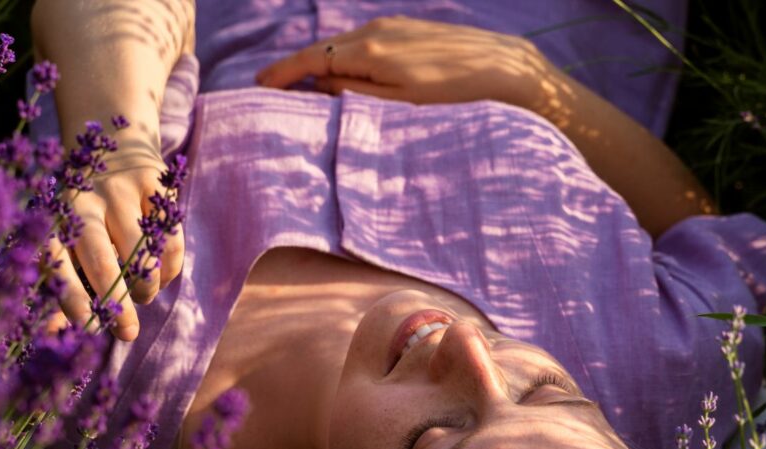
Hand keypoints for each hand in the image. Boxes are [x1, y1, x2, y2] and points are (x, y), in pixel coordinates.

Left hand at [45, 144, 183, 341]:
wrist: (112, 145)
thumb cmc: (83, 209)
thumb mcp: (64, 235)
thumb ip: (61, 281)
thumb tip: (54, 337)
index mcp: (53, 218)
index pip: (57, 264)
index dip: (72, 299)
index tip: (88, 327)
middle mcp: (82, 203)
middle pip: (102, 263)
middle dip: (117, 305)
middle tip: (128, 333)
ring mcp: (119, 190)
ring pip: (142, 254)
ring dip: (146, 287)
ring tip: (145, 295)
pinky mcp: (153, 183)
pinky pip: (170, 239)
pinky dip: (170, 267)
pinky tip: (163, 276)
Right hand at [255, 16, 552, 112]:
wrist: (507, 69)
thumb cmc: (456, 94)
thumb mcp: (400, 105)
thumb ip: (354, 94)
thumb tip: (319, 84)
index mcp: (369, 50)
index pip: (312, 59)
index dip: (282, 73)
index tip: (258, 86)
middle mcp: (376, 30)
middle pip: (323, 49)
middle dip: (295, 68)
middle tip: (272, 89)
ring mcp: (393, 26)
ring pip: (344, 45)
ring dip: (321, 64)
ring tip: (303, 86)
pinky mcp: (409, 29)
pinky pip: (364, 43)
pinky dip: (345, 58)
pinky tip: (344, 73)